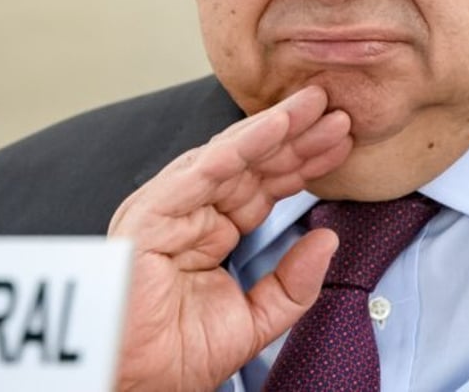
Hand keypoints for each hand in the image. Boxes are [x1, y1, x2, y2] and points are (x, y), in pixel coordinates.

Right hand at [108, 86, 351, 390]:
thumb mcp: (251, 322)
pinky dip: (244, 144)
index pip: (263, 189)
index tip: (340, 145)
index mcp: (208, 233)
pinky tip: (279, 125)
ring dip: (277, 129)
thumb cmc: (172, 359)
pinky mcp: (153, 210)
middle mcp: (189, 212)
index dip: (303, 166)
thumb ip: (290, 285)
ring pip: (232, 157)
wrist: (128, 384)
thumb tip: (328, 239)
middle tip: (338, 112)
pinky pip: (206, 169)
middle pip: (253, 166)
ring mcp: (170, 208)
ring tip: (316, 105)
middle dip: (297, 139)